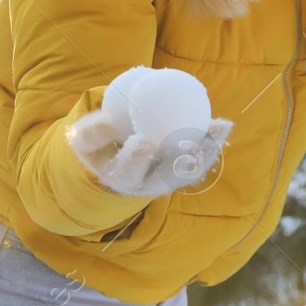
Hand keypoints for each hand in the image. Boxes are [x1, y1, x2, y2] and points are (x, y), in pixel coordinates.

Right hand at [68, 67, 233, 197]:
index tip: (143, 141)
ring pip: (188, 171)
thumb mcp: (84, 137)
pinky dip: (210, 143)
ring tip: (219, 130)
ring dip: (205, 154)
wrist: (112, 152)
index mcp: (120, 179)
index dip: (136, 160)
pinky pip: (198, 159)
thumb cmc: (97, 142)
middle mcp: (145, 185)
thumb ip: (93, 131)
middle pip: (166, 178)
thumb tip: (109, 121)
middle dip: (182, 163)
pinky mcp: (180, 171)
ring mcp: (165, 180)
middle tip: (193, 143)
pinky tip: (222, 125)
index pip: (127, 173)